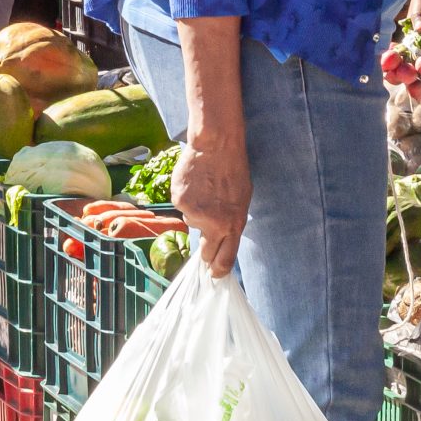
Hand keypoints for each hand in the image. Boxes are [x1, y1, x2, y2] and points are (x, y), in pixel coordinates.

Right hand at [172, 134, 252, 276]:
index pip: (225, 260)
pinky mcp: (179, 202)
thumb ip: (231, 223)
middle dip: (206, 249)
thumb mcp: (242, 200)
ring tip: (205, 191)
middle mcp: (213, 224)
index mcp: (234, 225)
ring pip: (192, 223)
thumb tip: (221, 240)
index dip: (218, 270)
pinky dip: (187, 199)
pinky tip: (195, 184)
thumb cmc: (233, 170)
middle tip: (208, 234)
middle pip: (205, 252)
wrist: (215, 146)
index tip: (215, 274)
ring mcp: (194, 214)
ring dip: (198, 214)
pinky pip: (182, 208)